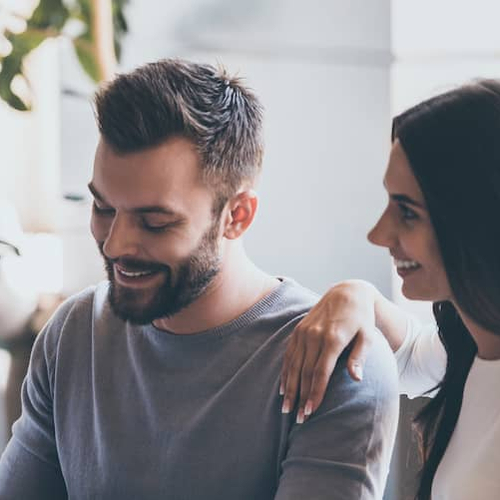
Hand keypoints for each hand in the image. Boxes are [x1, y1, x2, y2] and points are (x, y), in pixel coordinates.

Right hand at [280, 280, 377, 422]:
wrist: (346, 292)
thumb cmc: (361, 318)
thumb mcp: (367, 335)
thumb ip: (359, 357)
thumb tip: (356, 379)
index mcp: (332, 339)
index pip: (320, 373)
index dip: (315, 394)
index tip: (311, 412)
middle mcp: (314, 335)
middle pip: (304, 372)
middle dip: (301, 397)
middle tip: (299, 419)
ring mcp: (304, 332)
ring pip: (293, 365)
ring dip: (290, 388)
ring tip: (286, 408)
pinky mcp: (298, 330)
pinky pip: (289, 355)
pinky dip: (285, 372)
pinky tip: (283, 388)